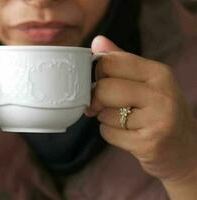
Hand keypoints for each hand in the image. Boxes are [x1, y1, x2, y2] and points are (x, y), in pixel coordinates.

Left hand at [86, 36, 196, 196]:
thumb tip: (96, 41)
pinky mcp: (149, 143)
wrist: (185, 149)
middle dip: (98, 100)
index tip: (101, 83)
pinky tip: (128, 134)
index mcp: (158, 73)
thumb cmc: (160, 111)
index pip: (109, 62)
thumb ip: (121, 61)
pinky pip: (108, 133)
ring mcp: (157, 120)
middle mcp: (161, 93)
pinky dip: (110, 135)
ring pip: (104, 113)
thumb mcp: (147, 82)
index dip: (97, 75)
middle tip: (105, 106)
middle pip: (103, 89)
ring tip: (125, 122)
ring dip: (105, 119)